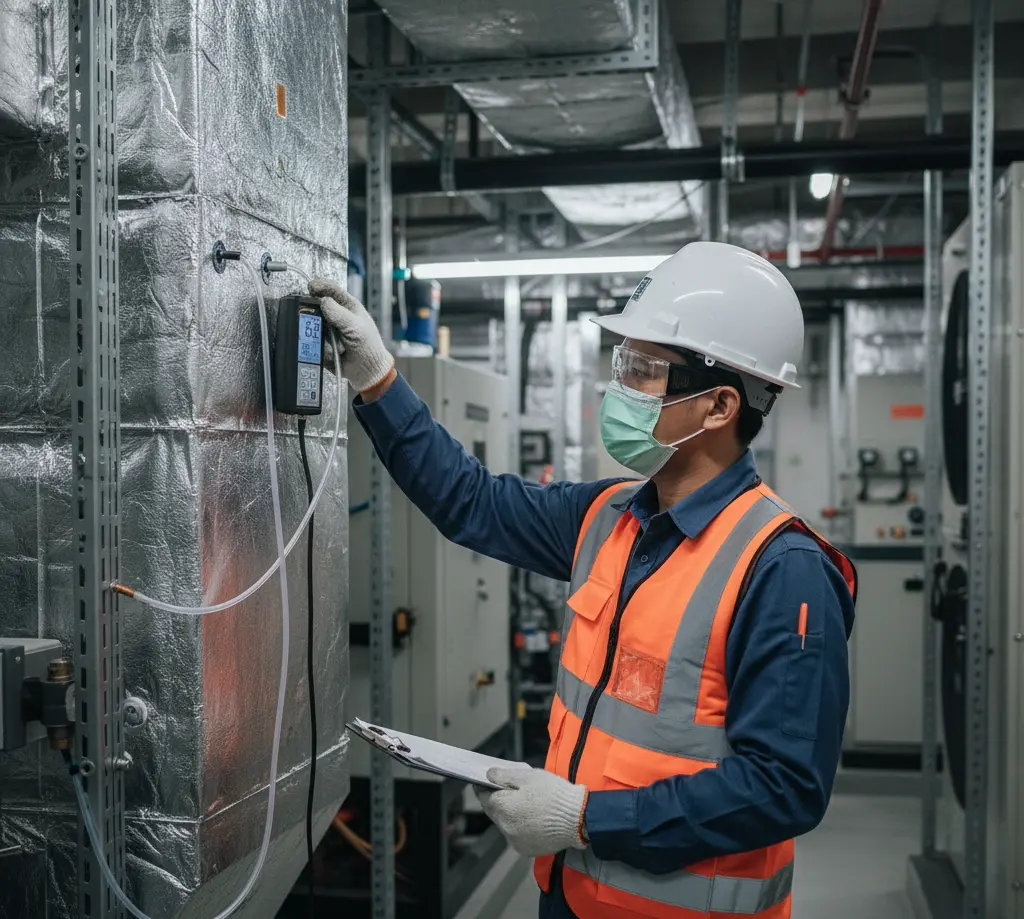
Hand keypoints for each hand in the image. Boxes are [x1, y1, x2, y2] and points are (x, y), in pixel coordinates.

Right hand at [308, 278, 393, 392]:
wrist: (367, 371)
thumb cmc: (369, 347)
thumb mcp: (356, 327)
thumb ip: (339, 314)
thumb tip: (323, 301)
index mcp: (348, 306)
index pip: (331, 290)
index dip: (321, 286)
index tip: (311, 287)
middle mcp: (336, 315)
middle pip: (317, 305)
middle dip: (312, 309)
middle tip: (312, 314)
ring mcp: (328, 329)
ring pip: (312, 322)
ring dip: (314, 328)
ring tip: (325, 337)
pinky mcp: (322, 342)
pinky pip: (313, 339)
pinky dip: (316, 343)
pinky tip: (325, 348)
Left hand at [475, 766, 587, 856]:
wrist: (578, 819)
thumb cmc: (553, 793)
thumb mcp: (528, 776)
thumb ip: (504, 776)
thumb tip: (488, 775)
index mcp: (503, 809)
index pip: (484, 797)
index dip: (484, 788)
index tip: (486, 781)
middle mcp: (505, 829)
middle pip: (494, 812)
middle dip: (497, 801)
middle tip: (508, 790)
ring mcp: (516, 841)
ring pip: (505, 824)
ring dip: (509, 814)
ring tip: (524, 804)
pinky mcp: (527, 850)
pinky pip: (516, 835)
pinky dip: (519, 826)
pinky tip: (532, 818)